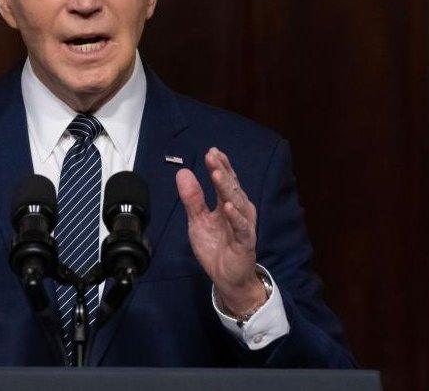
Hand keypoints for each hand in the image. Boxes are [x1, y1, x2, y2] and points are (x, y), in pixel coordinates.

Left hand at [176, 147, 265, 316]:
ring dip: (227, 188)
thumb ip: (192, 199)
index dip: (219, 165)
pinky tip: (228, 207)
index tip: (211, 151)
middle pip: (231, 187)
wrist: (227, 277)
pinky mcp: (245, 241)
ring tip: (217, 174)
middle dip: (222, 171)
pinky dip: (236, 217)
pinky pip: (242, 227)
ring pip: (237, 202)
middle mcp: (239, 210)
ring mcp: (244, 225)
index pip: (225, 181)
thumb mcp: (197, 221)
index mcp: (227, 204)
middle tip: (212, 157)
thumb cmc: (216, 247)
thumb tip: (183, 173)